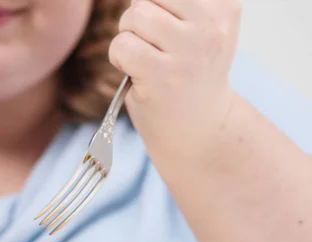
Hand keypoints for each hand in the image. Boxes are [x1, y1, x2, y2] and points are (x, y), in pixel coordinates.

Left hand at [108, 0, 241, 144]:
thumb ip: (172, 5)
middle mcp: (212, 26)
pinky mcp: (163, 74)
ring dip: (128, 38)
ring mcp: (189, 51)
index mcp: (223, 8)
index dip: (155, 5)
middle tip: (151, 46)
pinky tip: (136, 74)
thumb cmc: (188, 75)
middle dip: (138, 18)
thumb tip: (135, 0)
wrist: (198, 128)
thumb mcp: (196, 30)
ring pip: (134, 16)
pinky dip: (118, 58)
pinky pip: (122, 46)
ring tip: (145, 60)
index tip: (165, 30)